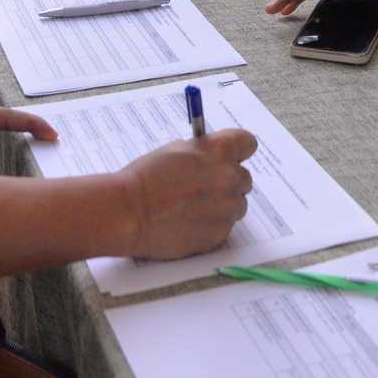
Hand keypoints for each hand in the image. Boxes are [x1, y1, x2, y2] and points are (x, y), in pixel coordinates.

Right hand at [119, 129, 257, 259]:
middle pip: (244, 178)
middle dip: (227, 181)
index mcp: (219, 150)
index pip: (248, 143)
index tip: (230, 156)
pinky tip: (188, 222)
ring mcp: (227, 207)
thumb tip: (213, 158)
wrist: (129, 213)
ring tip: (193, 207)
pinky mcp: (219, 233)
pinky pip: (224, 226)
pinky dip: (211, 225)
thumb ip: (204, 153)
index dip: (238, 151)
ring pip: (237, 205)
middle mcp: (229, 177)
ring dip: (222, 205)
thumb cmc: (145, 179)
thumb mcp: (176, 150)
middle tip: (203, 187)